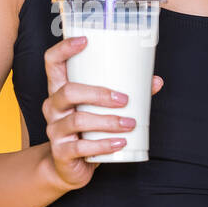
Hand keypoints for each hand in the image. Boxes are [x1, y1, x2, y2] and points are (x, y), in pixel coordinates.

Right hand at [41, 36, 163, 190]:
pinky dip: (103, 145)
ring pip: (78, 120)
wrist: (68, 166)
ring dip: (107, 121)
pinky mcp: (61, 152)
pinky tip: (120, 142)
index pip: (52, 62)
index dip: (64, 49)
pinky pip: (81, 147)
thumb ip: (124, 93)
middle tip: (125, 99)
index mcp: (59, 89)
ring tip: (129, 123)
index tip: (85, 40)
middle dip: (99, 93)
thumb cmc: (87, 130)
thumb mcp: (100, 109)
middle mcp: (52, 107)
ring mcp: (55, 130)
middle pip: (68, 91)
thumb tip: (155, 81)